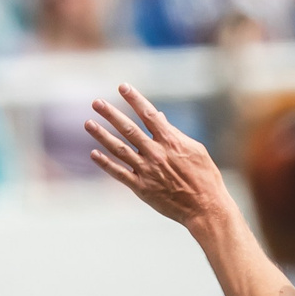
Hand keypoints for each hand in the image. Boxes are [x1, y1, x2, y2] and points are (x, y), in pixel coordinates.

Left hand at [85, 84, 232, 230]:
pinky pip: (119, 173)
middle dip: (111, 114)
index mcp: (171, 141)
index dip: (135, 99)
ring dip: (102, 135)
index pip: (149, 114)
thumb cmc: (205, 178)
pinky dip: (105, 163)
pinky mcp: (142, 188)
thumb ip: (175, 133)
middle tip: (96, 102)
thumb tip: (160, 118)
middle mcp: (156, 153)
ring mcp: (147, 170)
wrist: (206, 208)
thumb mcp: (196, 150)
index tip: (122, 87)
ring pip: (119, 149)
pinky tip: (93, 154)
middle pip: (128, 129)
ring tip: (88, 123)